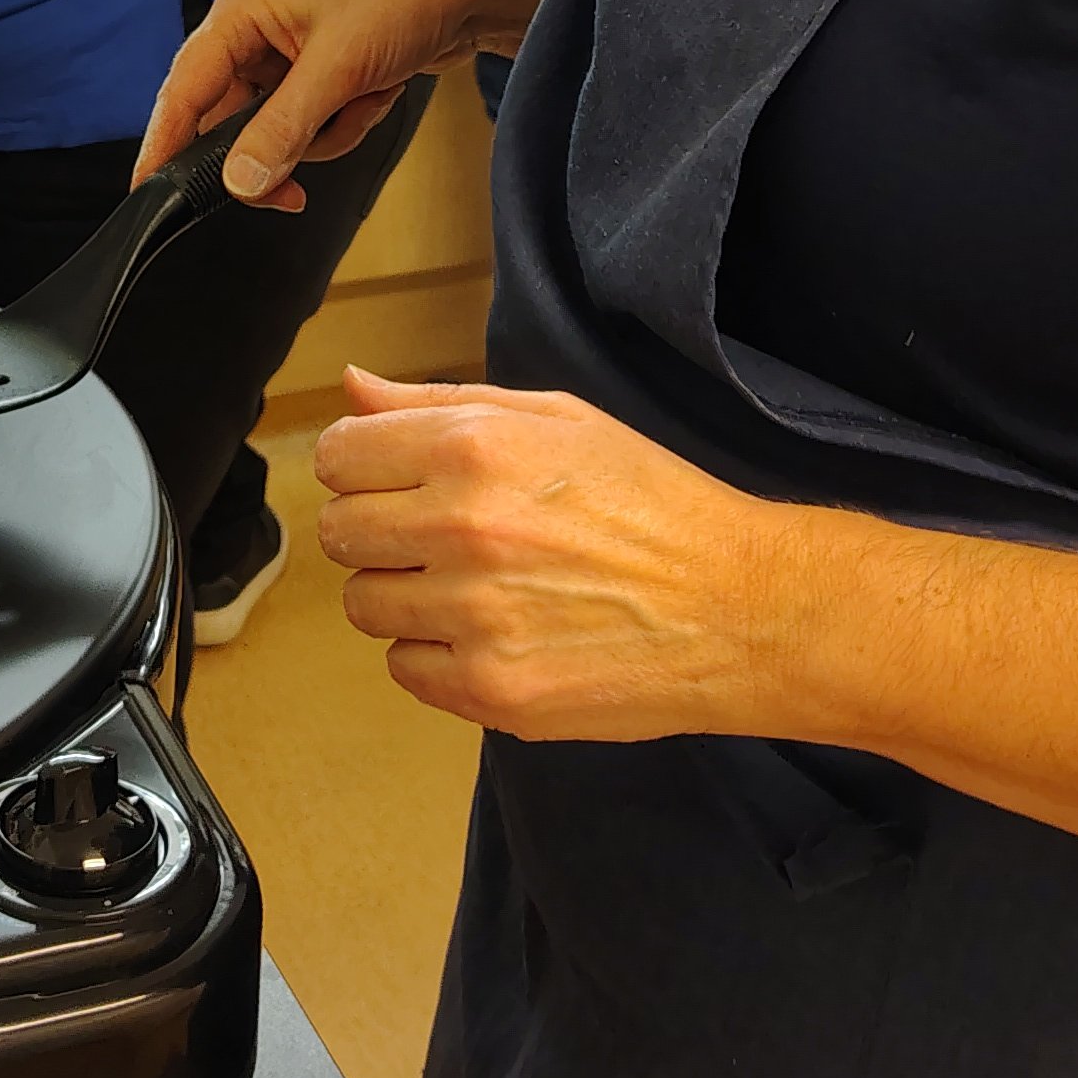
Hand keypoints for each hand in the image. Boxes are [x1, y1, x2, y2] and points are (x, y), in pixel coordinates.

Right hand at [133, 0, 569, 208]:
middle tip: (293, 192)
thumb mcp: (337, 71)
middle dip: (275, 150)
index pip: (184, 90)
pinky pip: (309, 130)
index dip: (164, 144)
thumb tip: (237, 184)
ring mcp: (284, 59)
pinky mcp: (315, 79)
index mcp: (239, 14)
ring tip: (364, 100)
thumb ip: (283, 129)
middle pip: (228, 123)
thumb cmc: (399, 1)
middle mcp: (252, 35)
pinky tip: (376, 95)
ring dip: (323, 135)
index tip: (148, 193)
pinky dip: (344, 126)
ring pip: (274, 134)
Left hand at [313, 367, 801, 737]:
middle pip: (340, 533)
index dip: (362, 467)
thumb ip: (440, 402)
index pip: (339, 456)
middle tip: (439, 537)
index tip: (393, 480)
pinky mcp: (491, 690)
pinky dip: (437, 655)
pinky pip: (405, 669)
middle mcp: (463, 527)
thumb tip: (351, 387)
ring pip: (364, 605)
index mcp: (473, 446)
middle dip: (377, 532)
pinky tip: (495, 633)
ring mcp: (474, 616)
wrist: (738, 607)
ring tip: (475, 587)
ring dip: (404, 596)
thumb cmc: (650, 504)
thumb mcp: (556, 420)